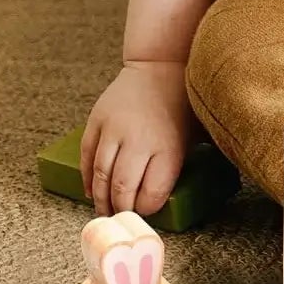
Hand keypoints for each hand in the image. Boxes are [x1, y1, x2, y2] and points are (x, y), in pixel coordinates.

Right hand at [81, 60, 195, 216]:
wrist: (160, 66)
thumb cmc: (184, 105)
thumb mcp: (197, 135)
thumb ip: (187, 164)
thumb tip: (187, 198)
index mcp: (168, 146)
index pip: (151, 193)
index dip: (147, 209)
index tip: (147, 213)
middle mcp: (139, 139)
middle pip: (123, 188)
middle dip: (122, 208)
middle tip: (123, 217)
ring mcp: (114, 129)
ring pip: (101, 175)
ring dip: (101, 199)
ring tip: (106, 211)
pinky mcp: (97, 120)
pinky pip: (87, 156)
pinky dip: (87, 178)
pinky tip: (92, 191)